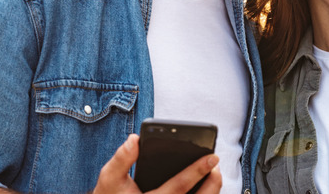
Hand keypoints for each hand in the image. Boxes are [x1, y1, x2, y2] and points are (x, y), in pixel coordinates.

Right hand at [93, 134, 221, 193]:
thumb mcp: (110, 177)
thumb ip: (121, 158)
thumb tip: (135, 139)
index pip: (179, 186)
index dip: (197, 170)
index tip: (212, 157)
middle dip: (213, 182)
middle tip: (218, 164)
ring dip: (211, 190)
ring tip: (214, 172)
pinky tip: (206, 184)